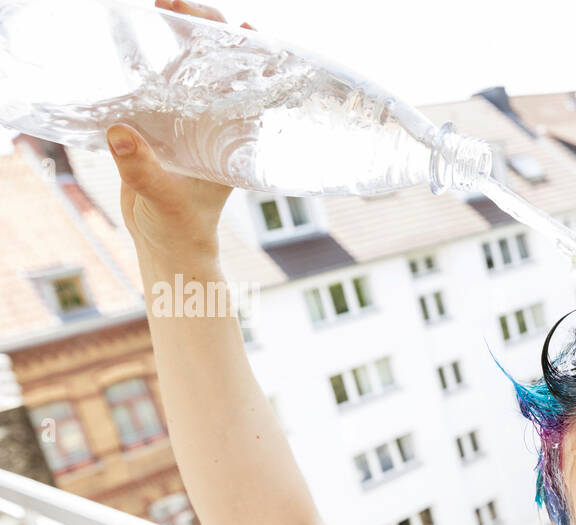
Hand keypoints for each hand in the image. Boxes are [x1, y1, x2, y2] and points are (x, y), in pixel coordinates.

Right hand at [107, 1, 257, 265]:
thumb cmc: (181, 227)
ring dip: (171, 39)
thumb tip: (122, 133)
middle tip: (173, 4)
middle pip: (213, 66)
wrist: (167, 245)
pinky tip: (132, 40)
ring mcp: (186, 121)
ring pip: (183, 69)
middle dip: (201, 31)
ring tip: (157, 7)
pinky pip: (153, 85)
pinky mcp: (157, 124)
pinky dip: (143, 63)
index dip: (248, 53)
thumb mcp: (164, 199)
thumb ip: (143, 169)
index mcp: (228, 138)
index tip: (243, 25)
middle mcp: (212, 124)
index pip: (245, 86)